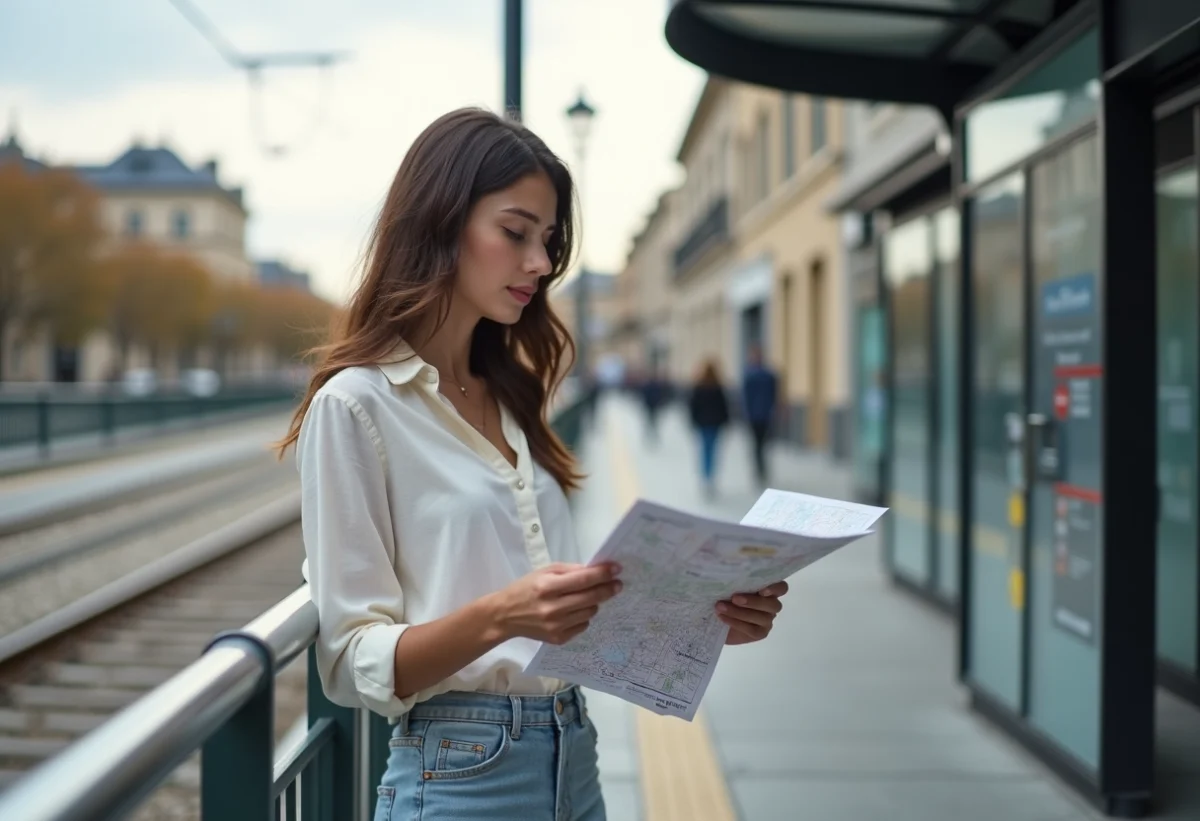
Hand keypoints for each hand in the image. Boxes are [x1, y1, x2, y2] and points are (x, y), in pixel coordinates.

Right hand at [488, 562, 621, 645]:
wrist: (505, 616)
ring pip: (590, 612)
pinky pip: (583, 626)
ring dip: (593, 602)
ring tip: (585, 597)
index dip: (603, 574)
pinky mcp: (558, 639)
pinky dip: (583, 616)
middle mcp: (553, 608)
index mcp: (547, 587)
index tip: (617, 569)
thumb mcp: (544, 572)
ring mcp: (556, 626)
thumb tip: (597, 570)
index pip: (583, 580)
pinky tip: (574, 610)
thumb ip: (570, 570)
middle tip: (617, 584)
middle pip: (591, 598)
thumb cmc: (525, 588)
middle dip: (608, 589)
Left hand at [716, 581, 788, 644]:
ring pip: (762, 618)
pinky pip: (752, 629)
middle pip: (773, 604)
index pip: (781, 588)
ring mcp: (767, 620)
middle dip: (753, 601)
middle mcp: (771, 605)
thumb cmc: (724, 596)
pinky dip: (736, 623)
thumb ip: (735, 578)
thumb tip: (728, 567)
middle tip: (734, 598)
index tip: (761, 590)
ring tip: (720, 607)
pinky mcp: (759, 633)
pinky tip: (723, 617)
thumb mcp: (728, 585)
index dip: (775, 588)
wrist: (714, 619)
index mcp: (768, 590)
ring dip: (740, 612)